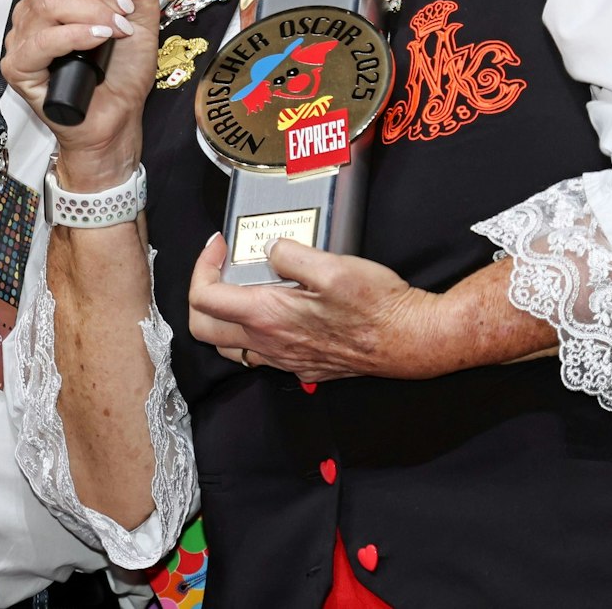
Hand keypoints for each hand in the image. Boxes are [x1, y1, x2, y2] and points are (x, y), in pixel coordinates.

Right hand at [3, 0, 158, 186]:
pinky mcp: (19, 66)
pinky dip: (76, 35)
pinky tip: (99, 40)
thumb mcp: (143, 20)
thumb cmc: (123, 72)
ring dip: (92, 11)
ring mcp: (23, 36)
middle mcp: (35, 8)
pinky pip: (41, 40)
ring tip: (116, 30)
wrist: (117, 118)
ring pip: (48, 2)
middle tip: (124, 12)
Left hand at [187, 232, 434, 383]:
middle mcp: (269, 344)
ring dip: (224, 317)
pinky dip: (253, 333)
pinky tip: (276, 310)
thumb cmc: (375, 305)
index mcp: (267, 316)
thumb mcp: (332, 265)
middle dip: (202, 293)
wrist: (408, 341)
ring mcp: (285, 360)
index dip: (203, 266)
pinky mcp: (303, 367)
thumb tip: (270, 250)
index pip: (204, 298)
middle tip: (221, 266)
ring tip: (243, 287)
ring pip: (229, 347)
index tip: (219, 245)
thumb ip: (290, 253)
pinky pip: (261, 355)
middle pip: (204, 328)